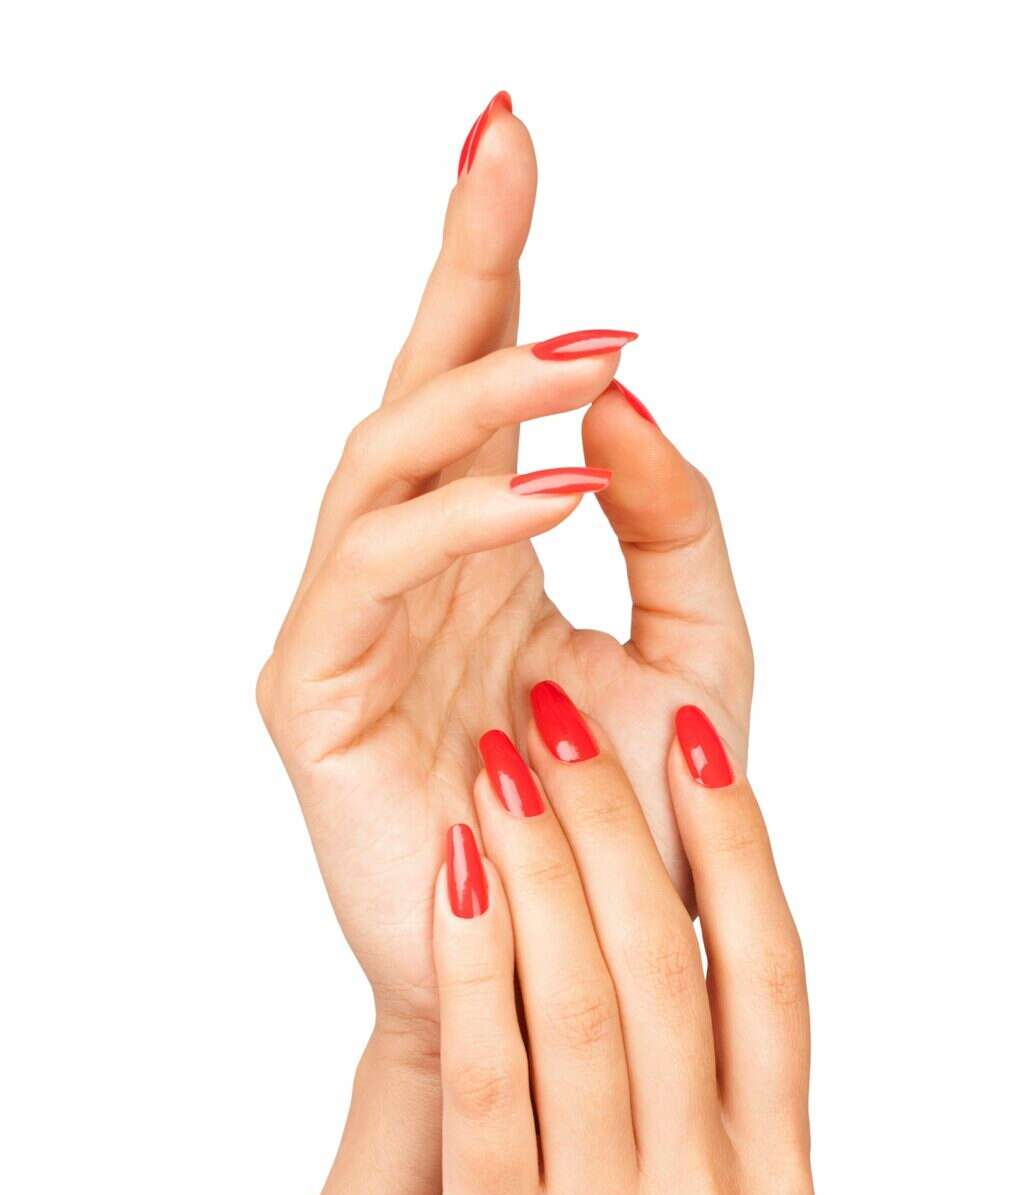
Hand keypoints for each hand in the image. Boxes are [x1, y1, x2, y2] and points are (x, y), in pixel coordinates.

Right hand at [257, 97, 752, 1048]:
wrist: (578, 972)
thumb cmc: (626, 825)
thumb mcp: (698, 652)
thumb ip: (673, 522)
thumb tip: (618, 397)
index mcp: (489, 549)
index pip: (482, 383)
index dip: (496, 265)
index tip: (517, 141)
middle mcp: (413, 567)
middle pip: (416, 382)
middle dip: (460, 263)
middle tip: (508, 143)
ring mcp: (352, 619)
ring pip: (384, 458)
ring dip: (481, 390)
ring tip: (593, 355)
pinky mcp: (311, 686)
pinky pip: (370, 568)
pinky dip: (458, 518)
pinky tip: (554, 489)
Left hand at [373, 686, 810, 1194]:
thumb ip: (693, 1079)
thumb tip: (665, 895)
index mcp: (775, 1174)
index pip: (774, 971)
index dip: (735, 840)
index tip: (692, 731)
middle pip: (672, 965)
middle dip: (615, 819)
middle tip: (565, 715)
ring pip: (583, 1002)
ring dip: (540, 862)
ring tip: (499, 763)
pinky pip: (492, 1076)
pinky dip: (472, 960)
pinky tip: (453, 876)